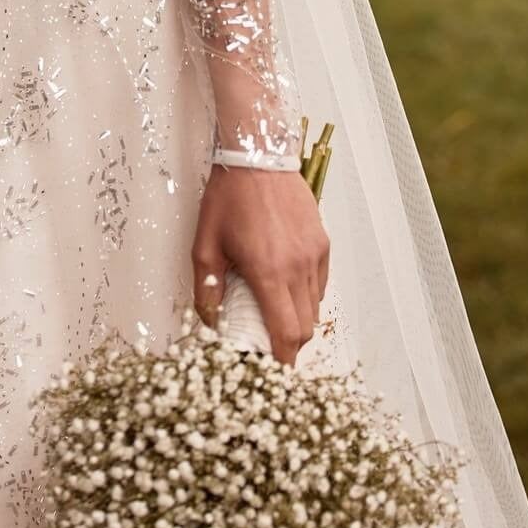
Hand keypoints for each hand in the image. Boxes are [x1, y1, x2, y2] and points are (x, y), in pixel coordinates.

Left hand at [191, 166, 329, 365]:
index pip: (285, 334)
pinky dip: (307, 296)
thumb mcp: (205, 246)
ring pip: (314, 307)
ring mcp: (314, 254)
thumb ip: (207, 291)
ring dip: (297, 321)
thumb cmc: (228, 198)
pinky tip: (287, 290)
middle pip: (304, 328)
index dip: (281, 361)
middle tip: (268, 346)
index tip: (272, 372)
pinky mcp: (322, 242)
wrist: (256, 155)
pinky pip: (320, 284)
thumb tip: (210, 324)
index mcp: (268, 272)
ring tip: (274, 316)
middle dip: (288, 345)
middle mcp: (297, 267)